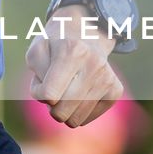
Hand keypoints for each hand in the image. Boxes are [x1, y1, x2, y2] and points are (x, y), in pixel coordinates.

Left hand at [26, 5, 122, 126]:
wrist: (85, 34)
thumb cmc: (55, 46)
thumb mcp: (37, 52)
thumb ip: (37, 78)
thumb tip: (52, 103)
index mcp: (72, 51)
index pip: (48, 94)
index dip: (38, 93)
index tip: (41, 82)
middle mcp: (94, 64)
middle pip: (61, 111)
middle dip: (50, 105)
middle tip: (53, 89)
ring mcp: (107, 78)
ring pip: (75, 119)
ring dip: (63, 109)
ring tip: (65, 90)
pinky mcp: (115, 90)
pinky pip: (88, 119)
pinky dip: (77, 112)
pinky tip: (78, 93)